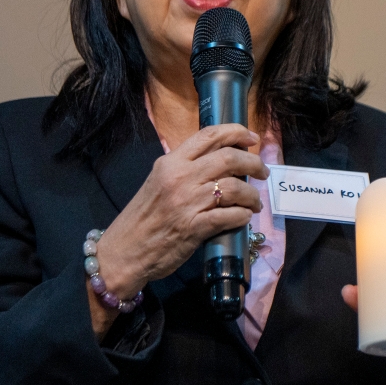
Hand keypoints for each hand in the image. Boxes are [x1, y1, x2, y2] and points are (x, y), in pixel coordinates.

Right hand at [89, 124, 268, 335]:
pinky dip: (243, 216)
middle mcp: (180, 177)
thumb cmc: (143, 218)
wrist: (123, 252)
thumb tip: (220, 162)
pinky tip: (243, 218)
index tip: (252, 138)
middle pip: (229, 158)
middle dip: (253, 163)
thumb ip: (185, 169)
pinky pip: (230, 216)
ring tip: (254, 203)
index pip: (208, 135)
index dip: (236, 132)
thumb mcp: (158, 182)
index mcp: (171, 162)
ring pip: (235, 187)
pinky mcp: (194, 228)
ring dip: (252, 195)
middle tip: (262, 172)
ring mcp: (188, 202)